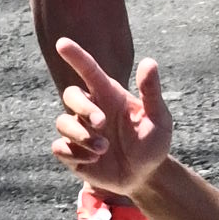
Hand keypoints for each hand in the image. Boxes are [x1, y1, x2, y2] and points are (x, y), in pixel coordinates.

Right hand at [52, 39, 174, 198]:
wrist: (146, 176)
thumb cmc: (153, 143)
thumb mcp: (158, 118)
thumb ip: (151, 92)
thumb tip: (149, 62)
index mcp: (108, 95)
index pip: (88, 70)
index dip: (75, 56)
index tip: (63, 44)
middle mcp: (90, 109)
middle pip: (70, 94)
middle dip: (82, 107)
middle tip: (101, 123)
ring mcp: (80, 131)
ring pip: (63, 123)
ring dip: (81, 136)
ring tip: (103, 149)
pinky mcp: (74, 154)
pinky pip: (60, 148)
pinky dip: (74, 154)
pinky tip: (94, 160)